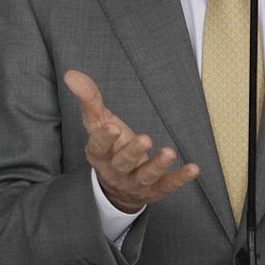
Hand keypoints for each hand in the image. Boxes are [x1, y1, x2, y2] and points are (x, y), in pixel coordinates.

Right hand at [63, 69, 199, 213]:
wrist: (118, 187)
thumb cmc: (110, 147)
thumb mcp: (98, 123)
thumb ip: (89, 99)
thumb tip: (71, 74)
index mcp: (99, 154)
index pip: (97, 146)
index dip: (104, 138)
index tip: (112, 126)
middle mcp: (115, 171)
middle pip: (122, 163)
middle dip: (132, 151)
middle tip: (145, 139)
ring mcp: (135, 182)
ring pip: (145, 176)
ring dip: (157, 165)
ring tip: (169, 152)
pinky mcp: (154, 190)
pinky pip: (167, 185)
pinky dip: (180, 178)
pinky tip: (193, 169)